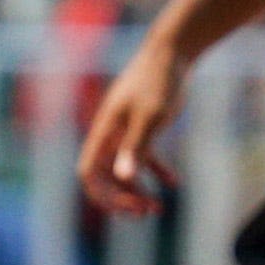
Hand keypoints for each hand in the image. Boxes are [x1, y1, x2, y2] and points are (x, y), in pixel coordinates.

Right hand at [78, 41, 185, 215]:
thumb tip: (123, 178)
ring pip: (124, 171)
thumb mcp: (150, 117)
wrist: (172, 52)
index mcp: (104, 133)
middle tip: (147, 212)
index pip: (89, 174)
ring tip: (159, 208)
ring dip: (137, 191)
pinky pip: (145, 157)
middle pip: (105, 178)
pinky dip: (157, 172)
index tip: (129, 208)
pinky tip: (174, 184)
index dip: (103, 196)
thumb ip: (136, 147)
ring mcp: (126, 132)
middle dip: (122, 199)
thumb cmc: (158, 82)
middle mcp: (110, 135)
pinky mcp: (144, 126)